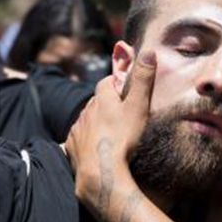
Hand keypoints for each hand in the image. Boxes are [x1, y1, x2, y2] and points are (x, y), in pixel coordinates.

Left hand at [65, 52, 155, 208]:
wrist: (100, 170)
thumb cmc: (122, 137)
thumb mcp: (139, 106)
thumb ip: (143, 80)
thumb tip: (150, 51)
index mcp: (102, 99)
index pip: (106, 82)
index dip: (115, 83)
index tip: (123, 88)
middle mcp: (86, 110)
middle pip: (96, 102)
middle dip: (105, 103)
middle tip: (120, 113)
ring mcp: (77, 129)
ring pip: (86, 119)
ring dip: (95, 122)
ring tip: (109, 132)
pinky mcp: (71, 146)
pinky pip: (78, 138)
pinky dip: (86, 139)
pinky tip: (95, 147)